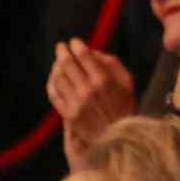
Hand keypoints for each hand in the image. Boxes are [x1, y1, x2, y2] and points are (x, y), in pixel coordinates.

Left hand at [47, 40, 136, 170]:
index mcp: (103, 79)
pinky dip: (52, 84)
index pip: (83, 55)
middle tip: (61, 47)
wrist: (119, 139)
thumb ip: (112, 64)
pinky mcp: (68, 115)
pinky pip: (54, 95)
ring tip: (58, 63)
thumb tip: (93, 52)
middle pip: (67, 64)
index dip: (76, 45)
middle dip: (62, 52)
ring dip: (56, 67)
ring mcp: (76, 103)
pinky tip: (54, 79)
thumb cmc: (125, 108)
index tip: (73, 41)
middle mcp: (87, 90)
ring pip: (58, 78)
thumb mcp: (127, 82)